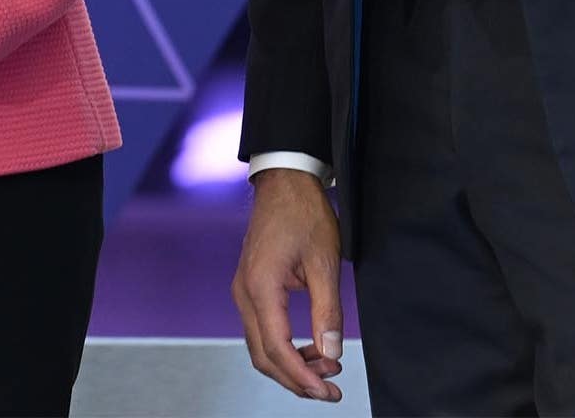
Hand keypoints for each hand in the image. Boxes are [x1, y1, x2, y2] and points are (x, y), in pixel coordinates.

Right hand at [232, 168, 344, 402]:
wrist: (284, 183)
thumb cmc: (303, 215)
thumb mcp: (324, 263)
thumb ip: (327, 312)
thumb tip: (331, 353)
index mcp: (260, 287)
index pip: (277, 348)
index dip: (302, 377)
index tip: (328, 392)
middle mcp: (244, 293)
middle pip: (263, 355)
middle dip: (296, 379)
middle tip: (331, 389)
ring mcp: (244, 290)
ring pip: (261, 346)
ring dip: (292, 365)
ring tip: (327, 368)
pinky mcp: (251, 288)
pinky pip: (262, 329)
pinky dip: (285, 348)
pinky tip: (311, 349)